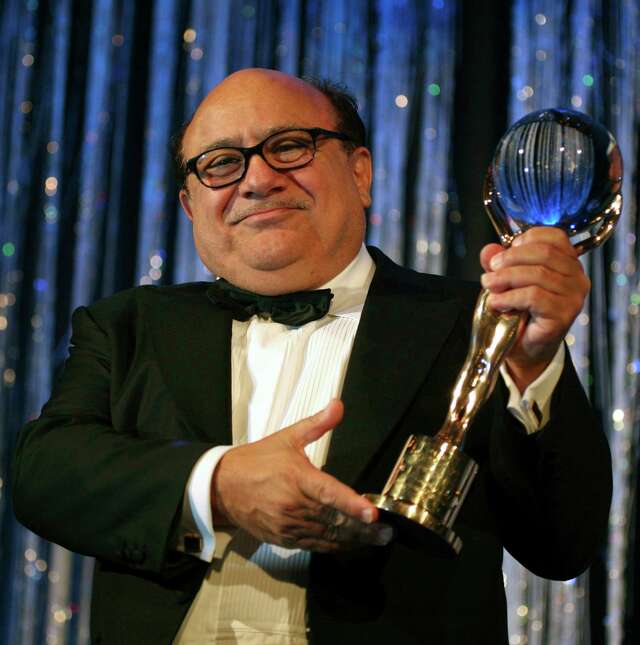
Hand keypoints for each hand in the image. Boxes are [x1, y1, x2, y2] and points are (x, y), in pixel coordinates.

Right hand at [211, 400, 391, 551]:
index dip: (352, 504)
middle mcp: (293, 505)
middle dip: (364, 528)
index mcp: (297, 478)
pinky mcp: (282, 539)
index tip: (372, 512)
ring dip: (353, 540)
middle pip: (335, 520)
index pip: (329, 493)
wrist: (222, 486)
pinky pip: (313, 546)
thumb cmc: (256, 461)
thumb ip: (317, 424)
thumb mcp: (287, 437)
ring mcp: (287, 525)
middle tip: (387, 531)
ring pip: (327, 536)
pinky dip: (333, 546)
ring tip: (376, 539)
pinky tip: (348, 544)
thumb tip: (338, 404)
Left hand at [479, 227, 589, 390]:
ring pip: (537, 274)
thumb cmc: (520, 311)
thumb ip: (498, 263)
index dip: (525, 239)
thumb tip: (488, 250)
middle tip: (490, 270)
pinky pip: (533, 297)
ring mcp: (573, 297)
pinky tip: (496, 303)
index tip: (505, 253)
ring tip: (488, 286)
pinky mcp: (563, 315)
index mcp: (568, 263)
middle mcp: (577, 277)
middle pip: (544, 253)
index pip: (553, 236)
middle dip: (510, 259)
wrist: (525, 348)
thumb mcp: (506, 281)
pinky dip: (509, 297)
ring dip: (505, 278)